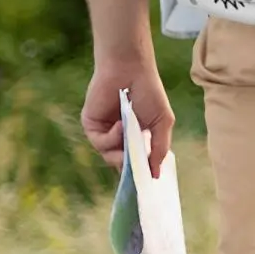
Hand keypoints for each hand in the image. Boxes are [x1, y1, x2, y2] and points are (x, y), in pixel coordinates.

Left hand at [82, 59, 173, 179]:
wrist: (130, 70)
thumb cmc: (150, 92)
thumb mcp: (162, 122)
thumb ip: (159, 148)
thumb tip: (156, 174)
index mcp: (136, 136)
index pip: (136, 161)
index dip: (140, 172)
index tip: (146, 184)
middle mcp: (119, 137)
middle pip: (121, 163)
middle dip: (130, 167)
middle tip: (137, 169)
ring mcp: (105, 132)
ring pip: (110, 156)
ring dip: (121, 150)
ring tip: (130, 135)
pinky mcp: (91, 126)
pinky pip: (100, 143)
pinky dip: (112, 138)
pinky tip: (121, 124)